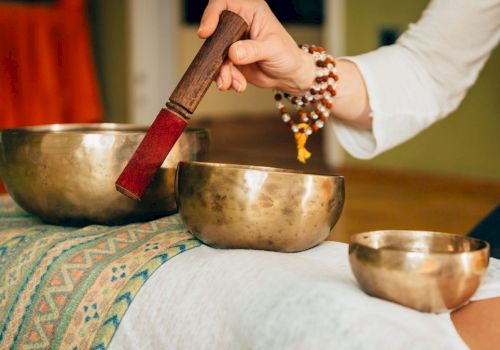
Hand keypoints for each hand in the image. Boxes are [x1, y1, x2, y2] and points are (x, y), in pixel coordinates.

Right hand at [198, 0, 315, 94]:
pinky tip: (239, 84)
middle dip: (215, 55)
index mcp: (249, 10)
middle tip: (223, 71)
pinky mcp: (229, 60)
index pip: (222, 3)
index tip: (206, 33)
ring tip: (236, 83)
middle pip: (214, 33)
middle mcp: (237, 24)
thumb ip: (253, 49)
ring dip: (221, 72)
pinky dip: (226, 79)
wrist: (288, 76)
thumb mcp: (272, 49)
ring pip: (214, 55)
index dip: (210, 15)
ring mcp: (231, 43)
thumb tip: (233, 53)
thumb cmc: (287, 55)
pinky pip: (218, 69)